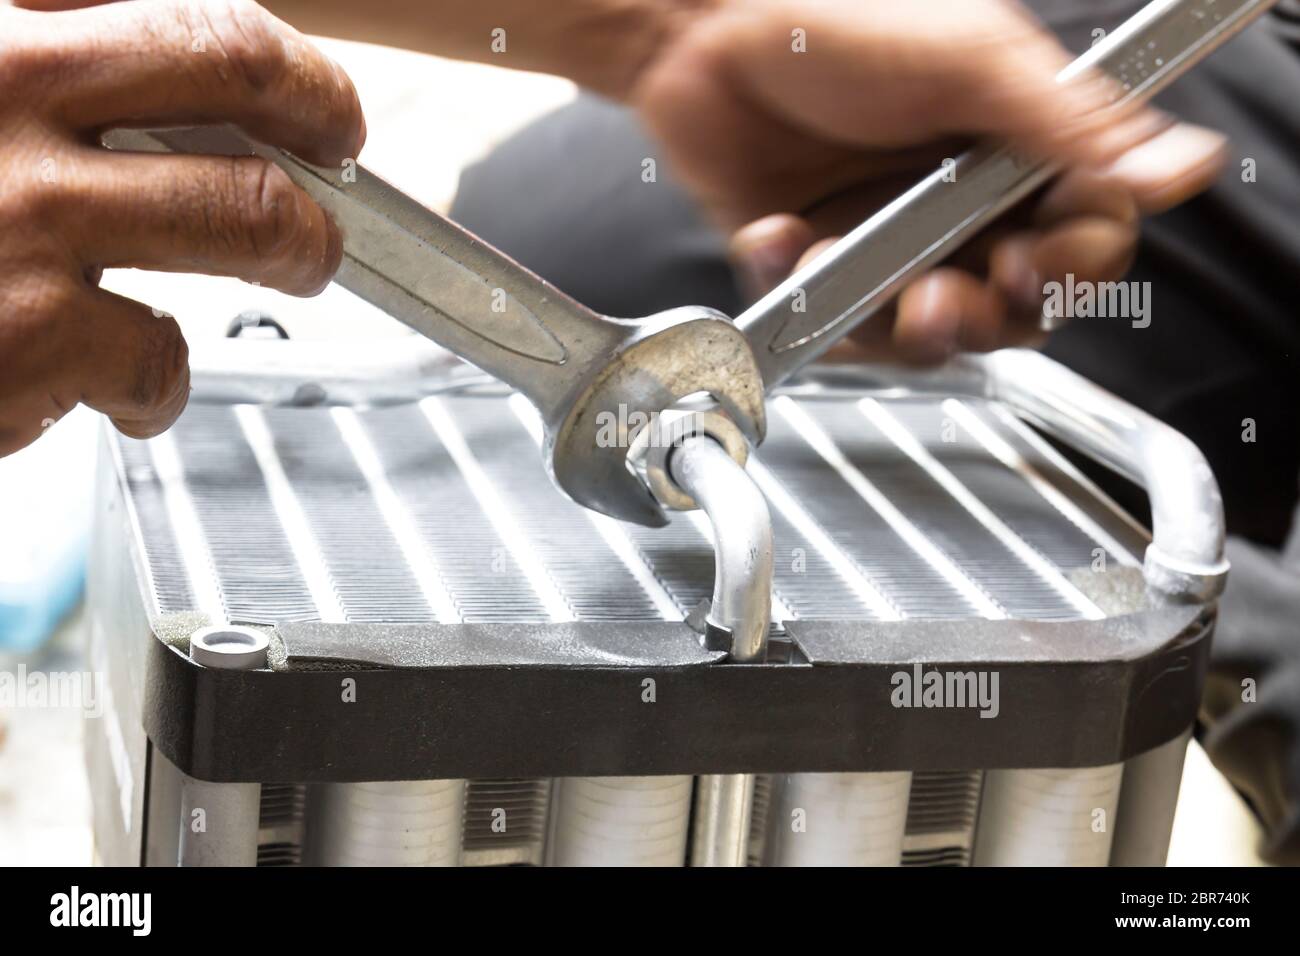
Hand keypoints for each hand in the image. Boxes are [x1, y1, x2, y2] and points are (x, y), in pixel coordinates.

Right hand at [0, 0, 363, 455]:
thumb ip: (31, 69)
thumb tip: (144, 58)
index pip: (177, 9)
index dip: (276, 55)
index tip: (305, 87)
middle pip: (233, 65)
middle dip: (321, 112)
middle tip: (337, 152)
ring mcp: (19, 215)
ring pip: (245, 213)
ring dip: (300, 242)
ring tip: (300, 257)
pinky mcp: (25, 335)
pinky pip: (160, 354)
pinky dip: (163, 381)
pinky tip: (130, 384)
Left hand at [631, 0, 1227, 362]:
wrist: (708, 35)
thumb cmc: (835, 22)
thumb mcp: (971, 62)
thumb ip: (1072, 125)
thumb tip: (1173, 164)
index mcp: (1020, 152)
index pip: (1086, 240)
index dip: (1072, 267)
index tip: (1035, 261)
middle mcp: (964, 207)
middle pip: (1017, 307)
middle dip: (986, 313)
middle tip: (946, 295)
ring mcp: (894, 245)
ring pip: (932, 333)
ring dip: (901, 320)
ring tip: (867, 278)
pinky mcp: (825, 270)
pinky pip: (839, 324)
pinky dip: (812, 292)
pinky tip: (785, 238)